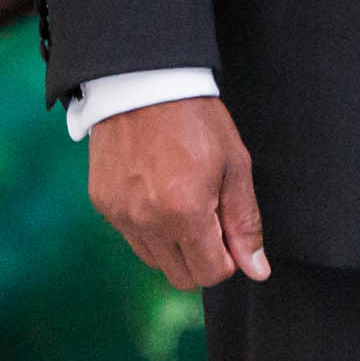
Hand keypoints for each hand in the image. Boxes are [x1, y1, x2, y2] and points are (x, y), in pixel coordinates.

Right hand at [89, 97, 270, 289]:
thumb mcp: (235, 165)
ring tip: (180, 200)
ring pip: (154, 261)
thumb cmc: (195, 119)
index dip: (227, 258)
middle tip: (208, 217)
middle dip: (202, 257)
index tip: (227, 230)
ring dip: (173, 245)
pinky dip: (147, 226)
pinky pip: (131, 236)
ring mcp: (120, 216)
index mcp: (185, 213)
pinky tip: (156, 191)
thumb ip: (245, 222)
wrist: (144, 84)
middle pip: (181, 277)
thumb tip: (256, 270)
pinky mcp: (103, 205)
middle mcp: (147, 222)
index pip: (210, 274)